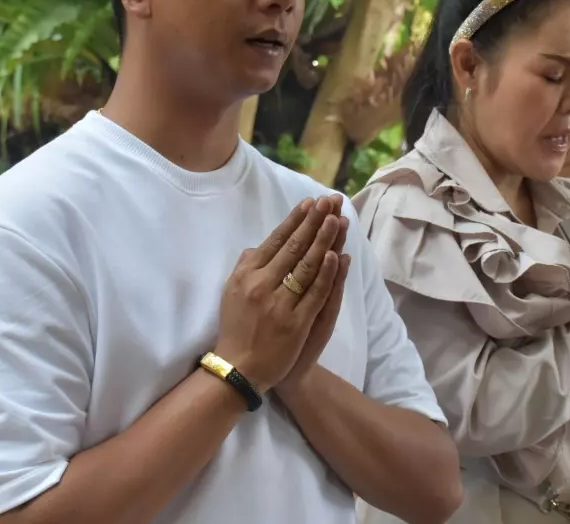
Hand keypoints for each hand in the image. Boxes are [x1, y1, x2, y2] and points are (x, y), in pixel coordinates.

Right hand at [214, 195, 344, 392]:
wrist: (239, 368)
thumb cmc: (237, 327)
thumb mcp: (231, 292)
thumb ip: (246, 266)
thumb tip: (260, 244)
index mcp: (247, 274)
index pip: (276, 240)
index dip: (295, 220)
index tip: (311, 202)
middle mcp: (262, 285)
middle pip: (295, 247)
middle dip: (314, 221)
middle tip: (331, 201)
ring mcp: (280, 304)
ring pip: (307, 266)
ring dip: (324, 240)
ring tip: (338, 219)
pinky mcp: (295, 323)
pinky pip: (315, 294)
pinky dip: (327, 274)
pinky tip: (336, 256)